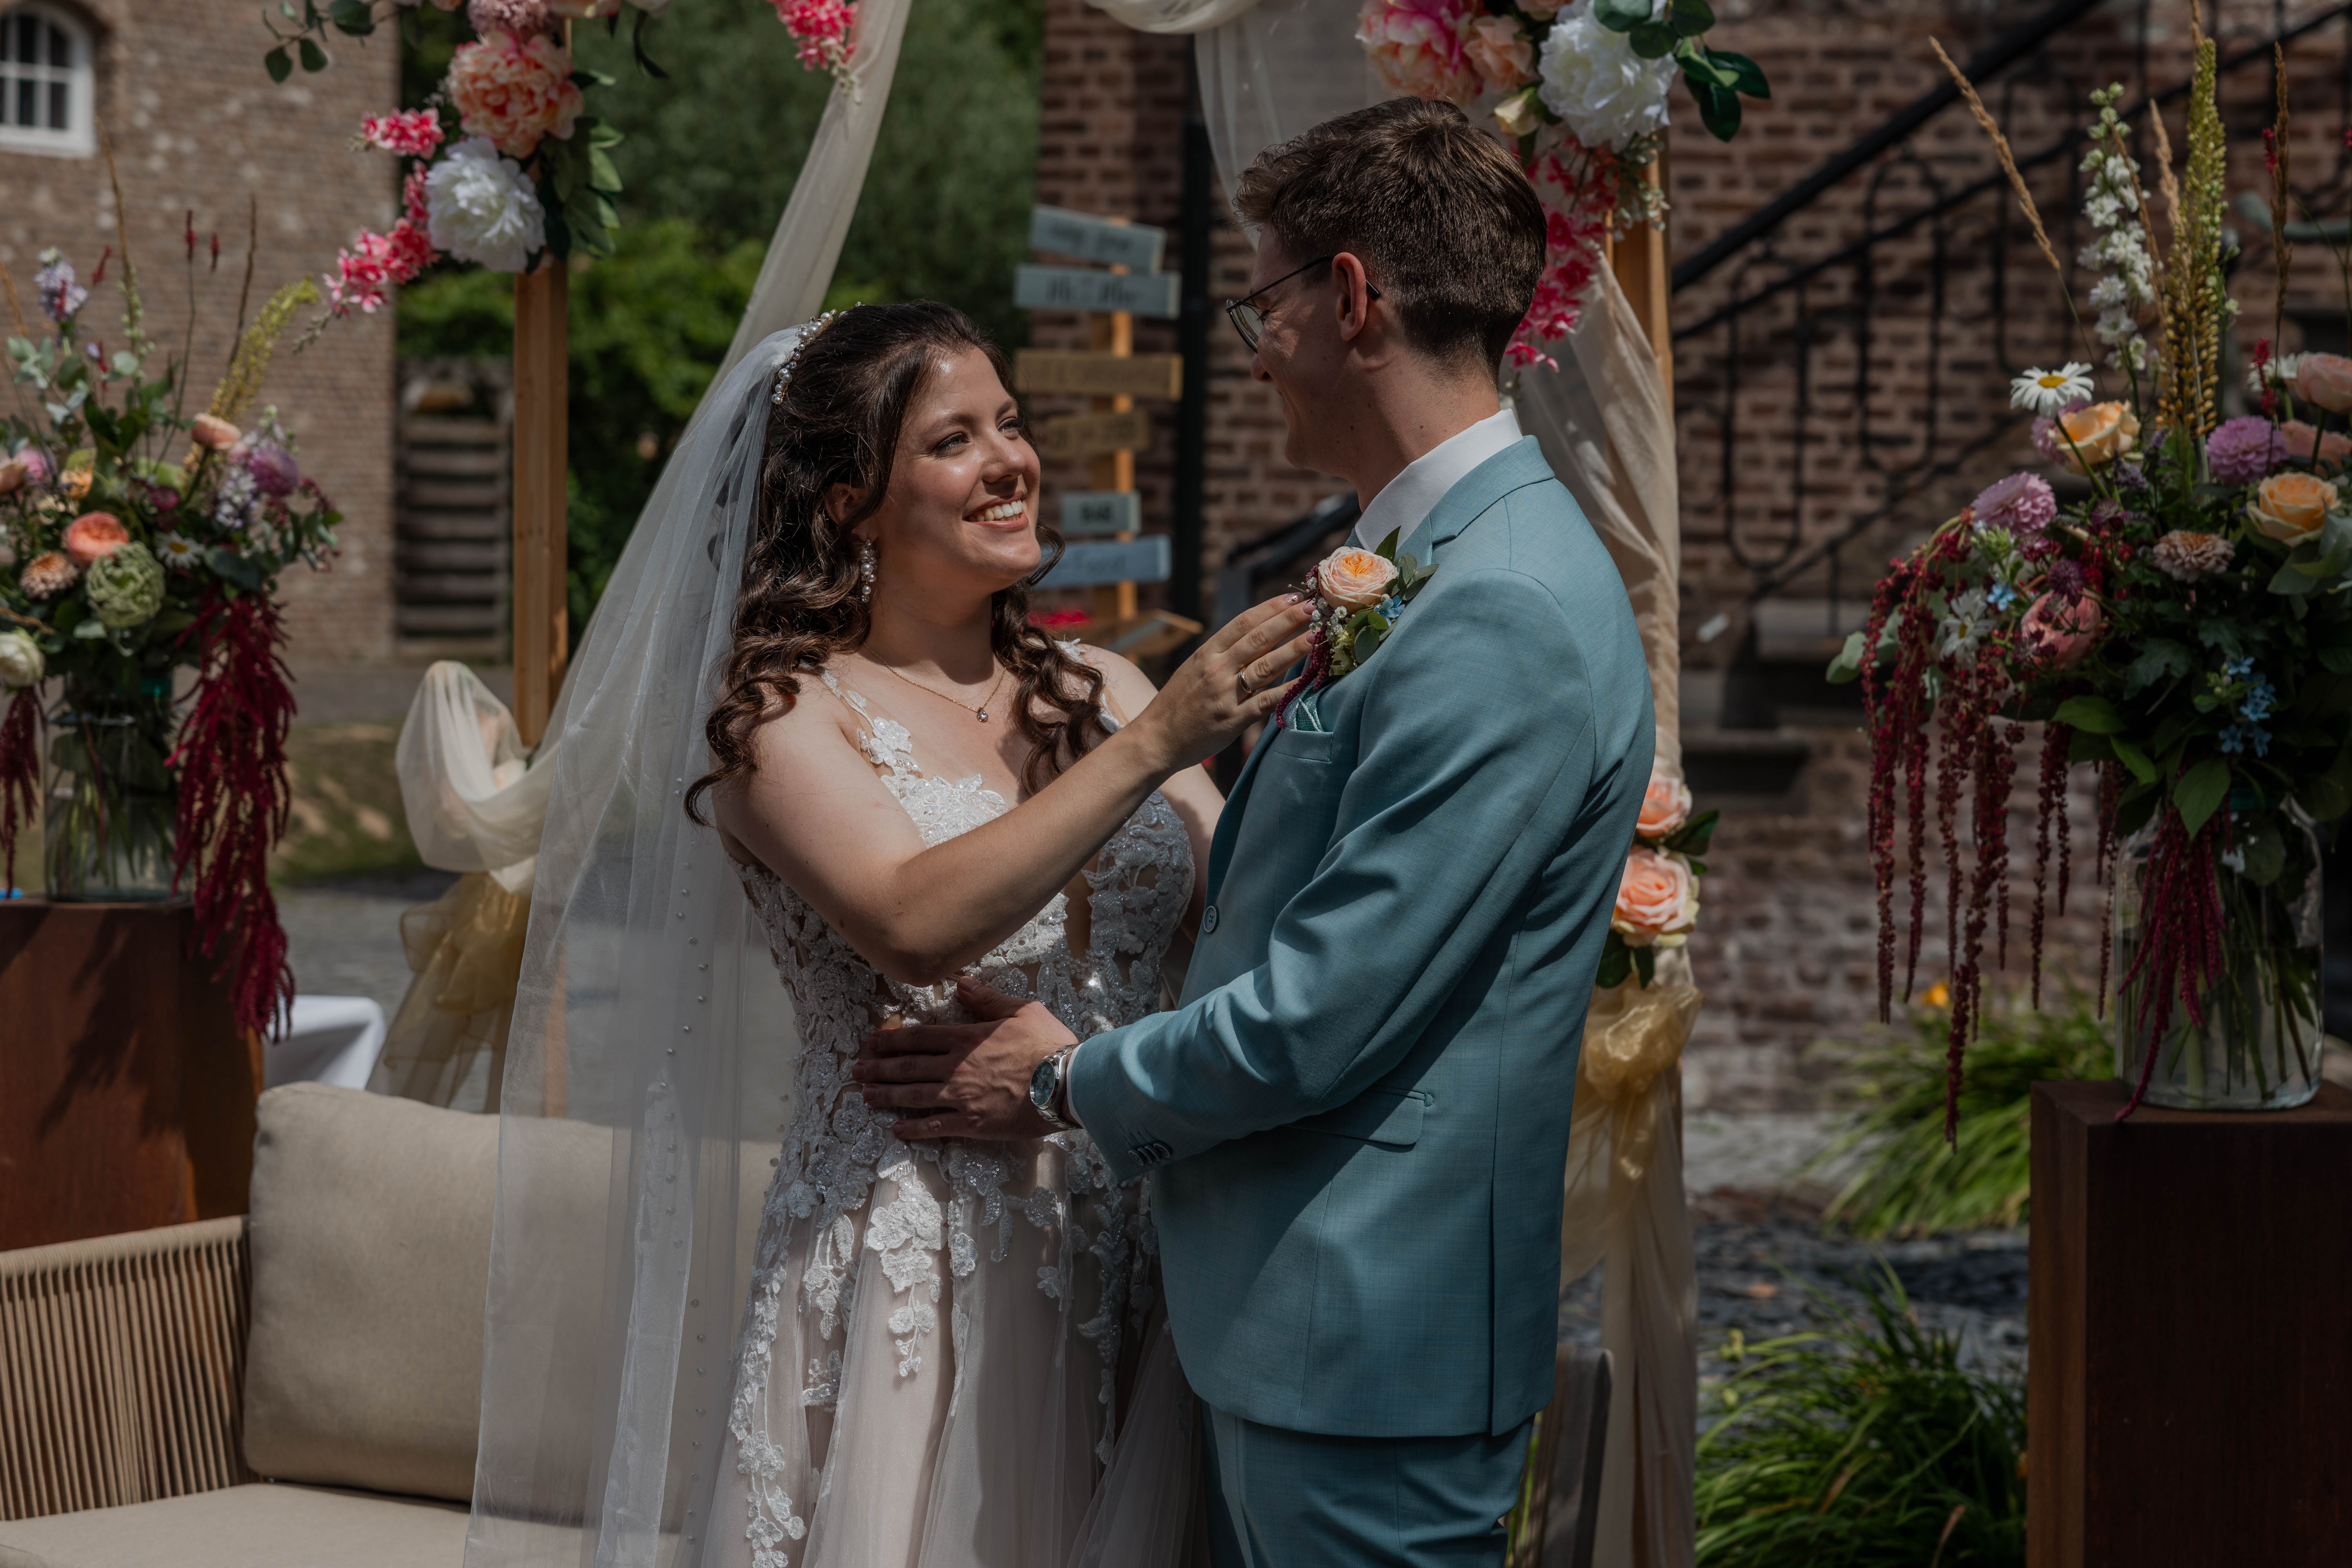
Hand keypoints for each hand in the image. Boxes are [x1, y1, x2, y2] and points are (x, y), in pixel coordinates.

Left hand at [852, 975, 1079, 1140]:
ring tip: (865, 1094)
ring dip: (886, 1094)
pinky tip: (896, 1130)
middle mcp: (956, 1067)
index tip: (873, 1040)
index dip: (893, 1039)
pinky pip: (935, 1127)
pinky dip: (913, 1129)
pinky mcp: (971, 1123)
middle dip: (879, 1067)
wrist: (1066, 1082)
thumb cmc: (1048, 1044)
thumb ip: (988, 998)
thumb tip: (962, 983)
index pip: (920, 1037)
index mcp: (966, 1038)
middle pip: (909, 1066)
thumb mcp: (1021, 1010)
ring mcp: (961, 1096)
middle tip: (856, 1069)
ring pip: (913, 1095)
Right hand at [1131, 596, 1315, 769]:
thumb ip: (1222, 654)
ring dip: (1293, 650)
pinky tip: (1305, 682)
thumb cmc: (1177, 704)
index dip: (1270, 608)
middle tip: (1313, 608)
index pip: (1243, 622)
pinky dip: (1285, 691)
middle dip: (1288, 620)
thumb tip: (1255, 637)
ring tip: (1316, 636)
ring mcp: (1224, 694)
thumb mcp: (1194, 669)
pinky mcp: (1231, 720)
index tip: (1293, 597)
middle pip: (1258, 638)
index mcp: (1207, 654)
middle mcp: (1216, 669)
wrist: (1155, 739)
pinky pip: (1264, 702)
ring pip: (1265, 666)